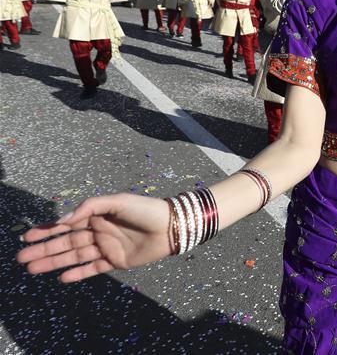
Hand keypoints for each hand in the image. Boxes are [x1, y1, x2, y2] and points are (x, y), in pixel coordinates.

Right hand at [16, 194, 171, 282]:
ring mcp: (107, 246)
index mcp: (97, 215)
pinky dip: (78, 273)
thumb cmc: (145, 209)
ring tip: (32, 269)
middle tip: (21, 258)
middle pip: (66, 242)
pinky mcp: (116, 261)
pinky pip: (93, 268)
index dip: (47, 231)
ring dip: (54, 262)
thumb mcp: (116, 201)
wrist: (171, 226)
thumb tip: (62, 221)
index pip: (67, 224)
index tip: (27, 236)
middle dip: (44, 249)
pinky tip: (62, 277)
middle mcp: (99, 231)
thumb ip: (89, 208)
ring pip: (75, 256)